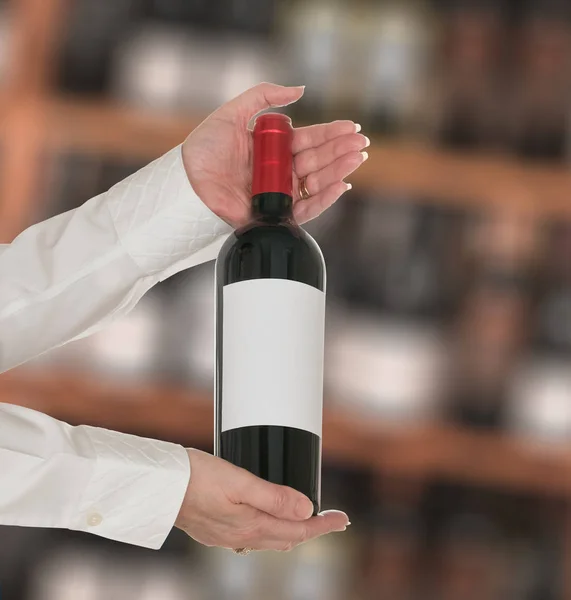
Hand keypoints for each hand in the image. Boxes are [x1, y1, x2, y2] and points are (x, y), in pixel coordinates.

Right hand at [175, 449, 349, 551]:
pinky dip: (271, 530)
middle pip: (288, 538)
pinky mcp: (216, 531)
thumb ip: (274, 496)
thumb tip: (305, 508)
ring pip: (271, 539)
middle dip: (313, 528)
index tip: (342, 519)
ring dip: (293, 530)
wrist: (161, 485)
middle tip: (332, 519)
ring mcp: (228, 536)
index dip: (324, 524)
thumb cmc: (195, 477)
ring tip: (308, 520)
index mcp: (251, 524)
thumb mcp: (240, 481)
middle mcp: (241, 536)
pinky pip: (253, 537)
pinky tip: (269, 521)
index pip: (298, 530)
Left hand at [182, 83, 368, 227]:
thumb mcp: (233, 112)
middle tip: (362, 143)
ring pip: (317, 183)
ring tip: (356, 159)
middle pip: (318, 161)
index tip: (352, 127)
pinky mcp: (275, 214)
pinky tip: (340, 185)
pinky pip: (305, 209)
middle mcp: (280, 171)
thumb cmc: (205, 148)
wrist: (187, 182)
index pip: (309, 140)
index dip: (331, 133)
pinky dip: (324, 199)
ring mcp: (279, 193)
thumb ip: (264, 96)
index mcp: (274, 148)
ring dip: (339, 171)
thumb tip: (300, 89)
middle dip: (341, 151)